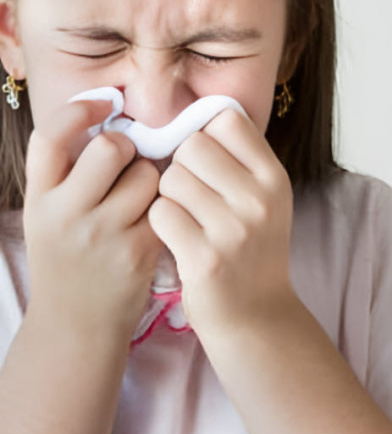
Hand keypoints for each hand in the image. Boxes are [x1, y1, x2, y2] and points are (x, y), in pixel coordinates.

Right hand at [23, 99, 161, 340]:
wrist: (75, 326)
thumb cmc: (65, 257)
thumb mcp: (46, 212)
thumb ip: (66, 169)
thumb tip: (109, 113)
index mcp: (39, 198)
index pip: (49, 136)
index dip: (78, 109)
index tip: (102, 104)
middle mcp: (66, 214)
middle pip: (111, 147)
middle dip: (126, 146)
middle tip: (125, 161)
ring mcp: (103, 235)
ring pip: (148, 174)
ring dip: (150, 177)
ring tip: (138, 198)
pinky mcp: (137, 253)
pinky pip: (165, 205)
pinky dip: (165, 205)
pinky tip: (153, 220)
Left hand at [148, 106, 293, 341]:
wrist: (257, 318)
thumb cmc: (250, 249)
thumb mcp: (263, 198)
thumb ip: (237, 158)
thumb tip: (193, 114)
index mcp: (273, 177)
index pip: (227, 119)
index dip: (206, 134)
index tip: (205, 160)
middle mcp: (259, 199)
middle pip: (192, 144)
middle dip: (181, 165)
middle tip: (192, 195)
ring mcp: (233, 229)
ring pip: (171, 177)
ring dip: (168, 196)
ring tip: (186, 218)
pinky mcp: (204, 258)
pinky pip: (160, 212)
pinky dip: (160, 223)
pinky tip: (177, 239)